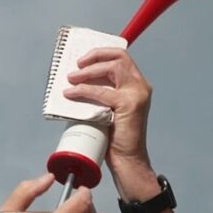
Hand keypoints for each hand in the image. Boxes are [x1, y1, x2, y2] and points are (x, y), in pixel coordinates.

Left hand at [63, 48, 151, 168]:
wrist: (127, 159)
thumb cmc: (115, 137)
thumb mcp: (107, 108)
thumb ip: (100, 93)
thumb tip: (75, 81)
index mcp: (137, 85)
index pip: (122, 57)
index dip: (102, 53)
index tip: (84, 58)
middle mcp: (140, 86)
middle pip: (119, 56)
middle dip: (95, 56)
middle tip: (77, 64)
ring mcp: (137, 94)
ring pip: (112, 68)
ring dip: (88, 71)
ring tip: (72, 78)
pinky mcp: (129, 104)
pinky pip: (101, 91)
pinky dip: (84, 90)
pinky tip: (72, 93)